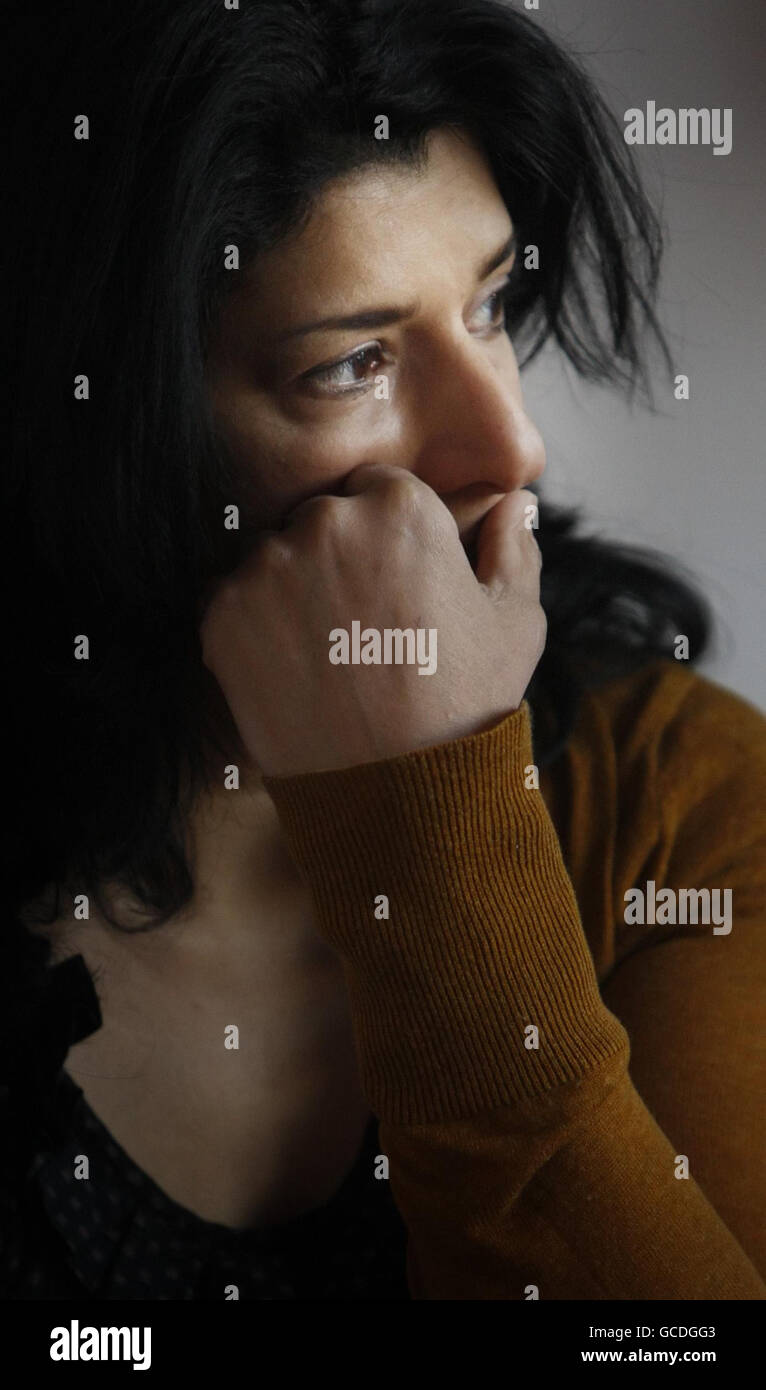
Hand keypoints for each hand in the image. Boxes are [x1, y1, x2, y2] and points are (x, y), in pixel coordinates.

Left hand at [199, 464, 544, 775]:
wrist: (399, 797)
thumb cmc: (467, 710)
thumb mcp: (515, 625)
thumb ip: (513, 549)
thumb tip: (514, 502)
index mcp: (400, 508)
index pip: (378, 489)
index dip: (388, 538)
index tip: (394, 586)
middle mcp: (326, 522)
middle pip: (320, 518)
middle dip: (337, 559)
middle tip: (361, 629)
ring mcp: (266, 569)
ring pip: (272, 558)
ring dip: (291, 591)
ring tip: (328, 656)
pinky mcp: (222, 616)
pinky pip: (230, 602)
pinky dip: (253, 629)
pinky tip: (293, 672)